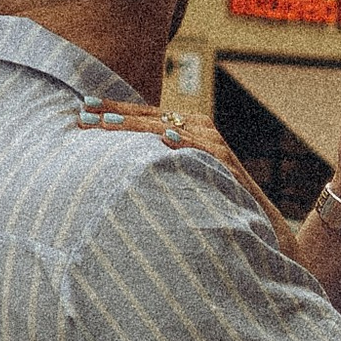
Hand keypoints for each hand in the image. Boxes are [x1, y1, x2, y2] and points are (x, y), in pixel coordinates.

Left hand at [68, 102, 285, 233]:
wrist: (259, 231)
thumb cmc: (214, 209)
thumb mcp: (179, 184)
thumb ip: (155, 169)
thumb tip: (112, 171)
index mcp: (186, 133)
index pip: (145, 116)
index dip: (114, 111)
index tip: (81, 108)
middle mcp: (201, 133)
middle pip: (153, 116)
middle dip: (117, 113)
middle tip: (82, 112)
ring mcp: (216, 148)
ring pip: (172, 127)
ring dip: (139, 125)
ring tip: (107, 123)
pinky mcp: (229, 167)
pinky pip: (204, 150)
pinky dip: (183, 141)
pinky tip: (161, 136)